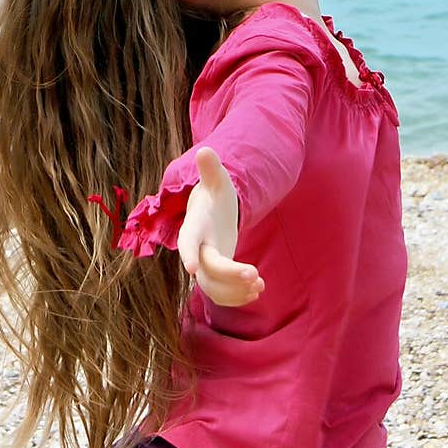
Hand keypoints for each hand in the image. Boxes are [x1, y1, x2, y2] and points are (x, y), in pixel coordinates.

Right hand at [177, 146, 264, 306]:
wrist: (212, 216)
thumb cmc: (215, 197)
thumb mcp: (217, 182)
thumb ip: (211, 170)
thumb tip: (205, 150)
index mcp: (195, 227)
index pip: (187, 241)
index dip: (188, 254)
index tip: (191, 269)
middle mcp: (197, 250)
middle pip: (206, 270)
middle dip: (228, 277)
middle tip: (255, 275)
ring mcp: (205, 266)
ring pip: (212, 289)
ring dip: (235, 292)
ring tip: (260, 285)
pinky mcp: (216, 277)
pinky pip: (221, 295)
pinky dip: (237, 297)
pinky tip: (258, 290)